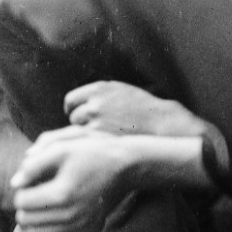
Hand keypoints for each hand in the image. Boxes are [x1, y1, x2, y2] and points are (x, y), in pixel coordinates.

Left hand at [11, 127, 127, 231]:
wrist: (126, 168)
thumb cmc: (92, 154)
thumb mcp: (61, 150)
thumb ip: (33, 165)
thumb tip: (14, 183)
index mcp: (61, 195)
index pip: (21, 202)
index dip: (22, 189)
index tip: (32, 179)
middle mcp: (70, 216)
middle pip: (25, 221)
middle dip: (26, 205)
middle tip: (36, 189)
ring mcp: (79, 227)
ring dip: (36, 218)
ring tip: (46, 199)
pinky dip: (50, 225)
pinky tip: (58, 209)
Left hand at [65, 81, 208, 137]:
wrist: (161, 123)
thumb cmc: (141, 108)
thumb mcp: (120, 91)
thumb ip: (98, 95)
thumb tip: (76, 105)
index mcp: (99, 89)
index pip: (71, 100)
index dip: (72, 110)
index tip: (77, 116)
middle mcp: (95, 103)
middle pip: (73, 117)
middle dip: (81, 123)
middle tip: (95, 129)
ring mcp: (96, 121)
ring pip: (79, 131)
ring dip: (87, 134)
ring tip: (105, 134)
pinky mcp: (101, 136)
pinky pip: (88, 141)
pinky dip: (94, 143)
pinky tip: (108, 141)